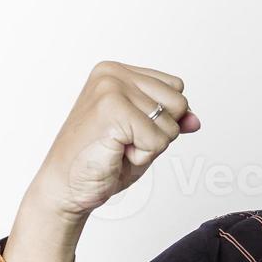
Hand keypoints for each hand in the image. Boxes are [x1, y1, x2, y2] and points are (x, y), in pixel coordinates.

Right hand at [28, 60, 199, 219]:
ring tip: (117, 148)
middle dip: (159, 132)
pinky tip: (114, 155)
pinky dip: (142, 157)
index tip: (129, 131)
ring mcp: (111, 89)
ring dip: (149, 146)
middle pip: (179, 103)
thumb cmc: (100, 162)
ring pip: (170, 124)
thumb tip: (195, 120)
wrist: (65, 189)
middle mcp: (113, 74)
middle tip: (123, 142)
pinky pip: (157, 140)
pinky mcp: (111, 109)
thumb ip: (171, 121)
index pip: (176, 89)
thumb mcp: (144, 137)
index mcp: (117, 72)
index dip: (163, 119)